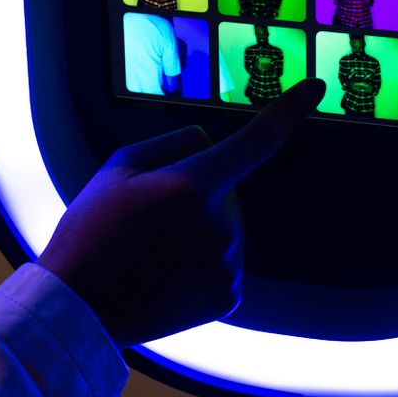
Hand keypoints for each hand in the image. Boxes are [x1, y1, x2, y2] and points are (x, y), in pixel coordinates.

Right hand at [37, 79, 325, 347]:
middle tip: (146, 223)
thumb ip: (171, 144)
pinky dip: (202, 264)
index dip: (290, 110)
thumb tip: (208, 142)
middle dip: (196, 197)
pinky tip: (165, 275)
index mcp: (191, 186)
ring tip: (149, 253)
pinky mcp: (228, 297)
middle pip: (224, 192)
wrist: (79, 308)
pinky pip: (225, 263)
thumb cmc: (91, 231)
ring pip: (225, 229)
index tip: (318, 88)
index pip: (256, 140)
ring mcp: (227, 265)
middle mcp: (219, 225)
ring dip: (198, 233)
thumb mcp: (118, 168)